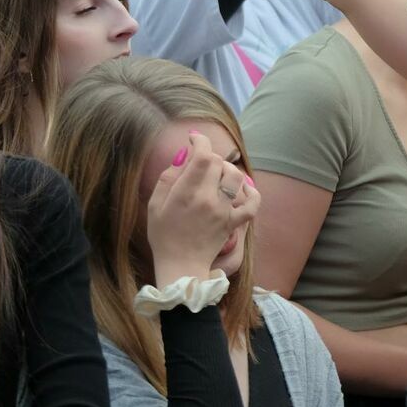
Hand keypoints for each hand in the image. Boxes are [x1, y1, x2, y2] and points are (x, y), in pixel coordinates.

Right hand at [146, 132, 259, 285]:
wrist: (180, 266)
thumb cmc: (163, 235)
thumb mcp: (154, 205)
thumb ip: (168, 177)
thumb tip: (184, 155)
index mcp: (185, 193)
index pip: (202, 156)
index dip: (201, 141)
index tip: (194, 139)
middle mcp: (207, 199)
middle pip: (219, 163)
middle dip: (210, 156)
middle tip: (200, 163)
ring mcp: (223, 211)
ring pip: (236, 177)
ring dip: (228, 170)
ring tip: (217, 174)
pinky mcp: (233, 223)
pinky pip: (252, 204)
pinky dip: (251, 193)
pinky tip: (244, 188)